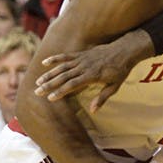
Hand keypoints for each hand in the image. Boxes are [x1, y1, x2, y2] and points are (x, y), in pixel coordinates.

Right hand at [34, 29, 152, 111]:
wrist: (124, 51)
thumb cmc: (120, 71)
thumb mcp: (114, 86)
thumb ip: (103, 98)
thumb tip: (94, 111)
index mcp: (92, 76)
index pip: (72, 85)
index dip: (60, 91)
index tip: (50, 98)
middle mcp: (84, 67)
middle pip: (63, 76)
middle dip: (49, 84)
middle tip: (38, 92)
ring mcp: (82, 59)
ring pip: (62, 67)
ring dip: (49, 74)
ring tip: (38, 81)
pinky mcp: (81, 54)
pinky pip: (66, 56)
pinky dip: (55, 59)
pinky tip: (45, 63)